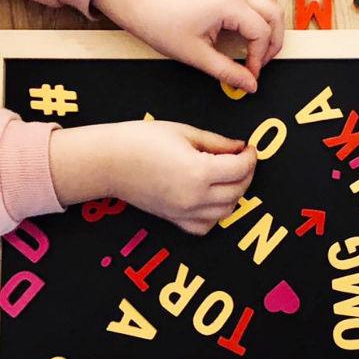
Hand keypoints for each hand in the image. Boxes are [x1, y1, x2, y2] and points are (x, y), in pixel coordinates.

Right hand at [50, 121, 256, 234]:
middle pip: (238, 191)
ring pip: (226, 211)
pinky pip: (205, 226)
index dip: (251, 157)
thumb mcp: (184, 132)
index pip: (241, 168)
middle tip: (242, 158)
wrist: (108, 161)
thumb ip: (217, 143)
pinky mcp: (174, 219)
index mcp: (199, 172)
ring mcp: (184, 212)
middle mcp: (195, 197)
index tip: (249, 147)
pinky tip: (213, 198)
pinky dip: (216, 215)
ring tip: (230, 176)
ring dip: (235, 194)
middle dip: (246, 174)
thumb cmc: (141, 140)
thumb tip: (240, 148)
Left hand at [92, 0, 283, 93]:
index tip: (250, 74)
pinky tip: (250, 15)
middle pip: (274, 13)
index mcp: (230, 6)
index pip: (262, 33)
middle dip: (273, 41)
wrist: (142, 5)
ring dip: (271, 19)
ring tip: (262, 42)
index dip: (260, 58)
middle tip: (261, 62)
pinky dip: (259, 0)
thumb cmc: (163, 25)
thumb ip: (227, 72)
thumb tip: (250, 85)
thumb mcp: (197, 56)